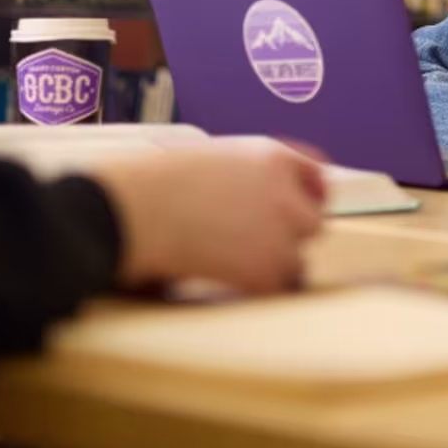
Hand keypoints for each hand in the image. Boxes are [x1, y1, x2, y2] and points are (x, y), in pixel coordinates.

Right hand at [88, 138, 327, 293]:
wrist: (131, 211)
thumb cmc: (148, 187)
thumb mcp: (206, 162)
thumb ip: (241, 179)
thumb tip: (247, 207)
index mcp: (269, 156)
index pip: (316, 173)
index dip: (311, 194)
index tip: (306, 207)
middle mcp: (284, 190)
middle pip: (312, 222)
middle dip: (289, 235)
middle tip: (256, 245)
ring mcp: (280, 230)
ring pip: (298, 259)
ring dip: (274, 266)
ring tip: (234, 267)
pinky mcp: (267, 267)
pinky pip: (279, 287)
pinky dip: (259, 291)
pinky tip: (231, 284)